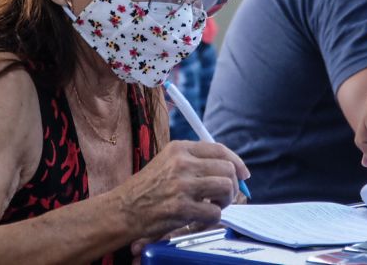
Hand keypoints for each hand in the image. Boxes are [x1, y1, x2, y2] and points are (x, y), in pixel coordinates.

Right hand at [115, 140, 248, 245]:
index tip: (244, 174)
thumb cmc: (147, 188)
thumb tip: (230, 168)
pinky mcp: (181, 208)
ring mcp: (182, 185)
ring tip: (213, 205)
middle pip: (228, 169)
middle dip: (233, 185)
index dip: (237, 162)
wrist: (123, 209)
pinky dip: (213, 218)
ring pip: (226, 187)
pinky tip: (200, 218)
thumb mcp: (167, 161)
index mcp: (179, 148)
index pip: (219, 149)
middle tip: (225, 196)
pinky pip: (215, 212)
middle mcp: (182, 163)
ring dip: (225, 201)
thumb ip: (194, 160)